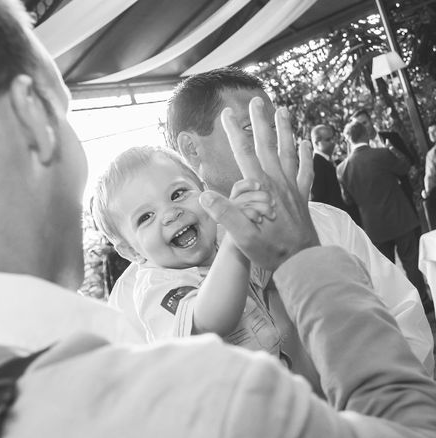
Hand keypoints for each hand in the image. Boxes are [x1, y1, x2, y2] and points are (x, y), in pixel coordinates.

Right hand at [199, 97, 318, 270]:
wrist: (302, 262)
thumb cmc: (270, 250)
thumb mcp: (242, 236)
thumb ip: (225, 214)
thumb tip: (204, 196)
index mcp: (261, 188)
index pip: (245, 154)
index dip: (235, 133)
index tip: (226, 115)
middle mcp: (278, 182)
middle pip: (268, 145)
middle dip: (260, 122)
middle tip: (256, 102)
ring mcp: (292, 188)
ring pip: (289, 151)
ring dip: (285, 130)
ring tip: (283, 110)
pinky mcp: (302, 197)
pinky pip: (305, 170)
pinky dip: (306, 154)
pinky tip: (306, 143)